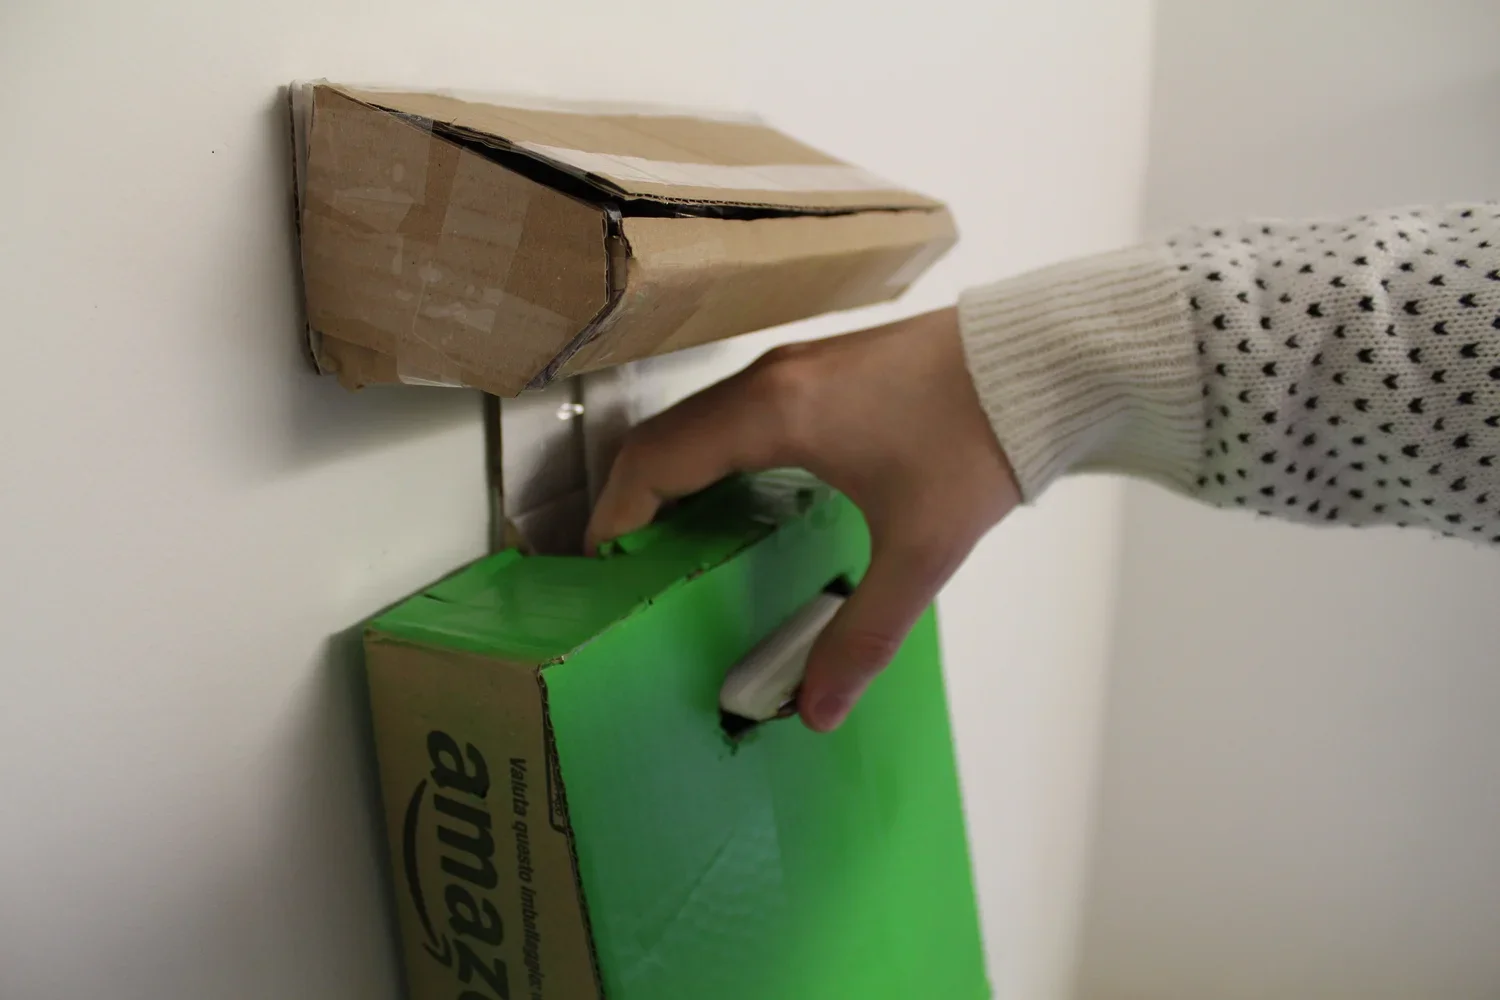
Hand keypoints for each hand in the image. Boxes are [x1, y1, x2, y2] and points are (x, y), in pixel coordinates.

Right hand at [585, 307, 1020, 730]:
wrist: (1040, 362)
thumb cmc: (978, 439)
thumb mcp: (920, 549)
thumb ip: (866, 634)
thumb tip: (820, 710)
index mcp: (774, 413)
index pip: (656, 462)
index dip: (616, 514)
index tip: (599, 567)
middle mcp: (769, 379)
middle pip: (663, 436)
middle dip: (631, 499)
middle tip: (625, 566)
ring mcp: (793, 365)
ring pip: (697, 419)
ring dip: (670, 474)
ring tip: (669, 541)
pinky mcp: (818, 367)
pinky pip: (731, 411)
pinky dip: (707, 455)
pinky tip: (733, 500)